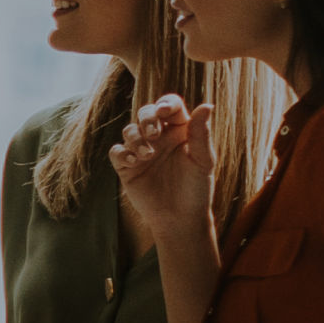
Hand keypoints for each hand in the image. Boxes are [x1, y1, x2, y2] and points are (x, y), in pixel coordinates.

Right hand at [110, 96, 216, 240]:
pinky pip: (116, 151)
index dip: (165, 104)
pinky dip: (122, 152)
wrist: (179, 218)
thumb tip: (207, 105)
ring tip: (147, 155)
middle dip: (146, 119)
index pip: (170, 106)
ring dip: (136, 138)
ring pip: (129, 130)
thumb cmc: (196, 189)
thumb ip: (201, 133)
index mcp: (180, 131)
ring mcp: (141, 151)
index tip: (164, 114)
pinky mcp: (126, 166)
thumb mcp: (203, 160)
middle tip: (154, 134)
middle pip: (146, 113)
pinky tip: (133, 161)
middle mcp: (159, 138)